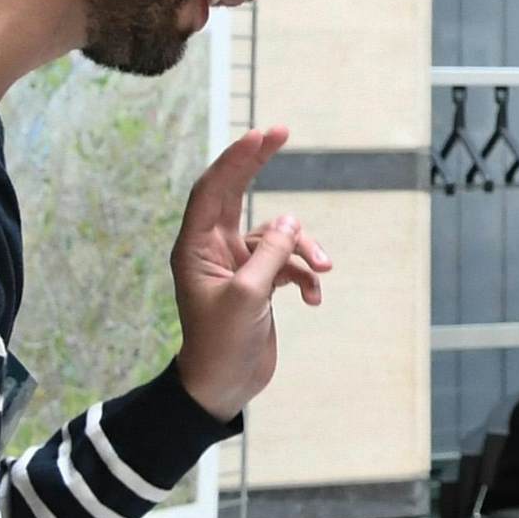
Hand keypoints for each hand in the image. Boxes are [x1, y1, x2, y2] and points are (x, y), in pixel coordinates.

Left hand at [171, 128, 332, 418]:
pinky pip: (287, 263)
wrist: (223, 386)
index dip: (235, 159)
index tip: (261, 134)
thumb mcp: (248, 296)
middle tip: (280, 131)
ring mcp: (237, 265)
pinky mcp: (258, 283)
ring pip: (276, 235)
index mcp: (196, 247)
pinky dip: (304, 276)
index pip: (213, 189)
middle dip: (258, 165)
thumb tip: (293, 222)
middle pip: (237, 193)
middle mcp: (213, 249)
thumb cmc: (222, 344)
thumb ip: (270, 253)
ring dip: (303, 249)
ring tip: (322, 270)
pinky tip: (313, 298)